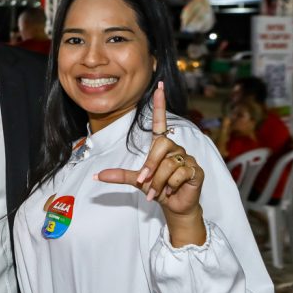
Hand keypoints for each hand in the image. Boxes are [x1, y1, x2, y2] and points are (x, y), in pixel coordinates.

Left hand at [95, 82, 205, 241]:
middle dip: (150, 166)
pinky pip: (180, 173)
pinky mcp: (196, 170)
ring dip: (158, 181)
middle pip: (161, 146)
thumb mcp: (136, 181)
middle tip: (145, 181)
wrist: (173, 206)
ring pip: (169, 164)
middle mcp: (175, 148)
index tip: (159, 86)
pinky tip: (171, 190)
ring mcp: (187, 158)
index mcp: (161, 146)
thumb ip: (119, 175)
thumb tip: (96, 176)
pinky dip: (170, 185)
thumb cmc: (156, 189)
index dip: (159, 104)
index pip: (160, 121)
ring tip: (158, 190)